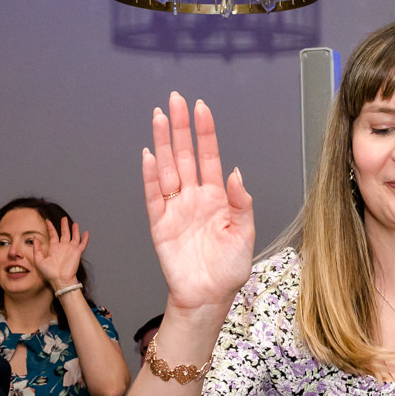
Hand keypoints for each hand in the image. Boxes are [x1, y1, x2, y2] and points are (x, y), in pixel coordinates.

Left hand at [34, 217, 90, 297]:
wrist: (60, 280)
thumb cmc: (49, 273)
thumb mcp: (39, 260)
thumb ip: (37, 249)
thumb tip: (35, 239)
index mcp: (54, 249)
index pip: (53, 235)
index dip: (51, 228)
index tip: (48, 221)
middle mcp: (63, 248)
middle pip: (64, 233)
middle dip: (64, 226)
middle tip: (63, 218)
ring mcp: (71, 249)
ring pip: (74, 237)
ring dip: (74, 230)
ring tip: (74, 223)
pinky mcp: (77, 252)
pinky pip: (82, 244)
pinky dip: (85, 238)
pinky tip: (86, 232)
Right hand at [142, 93, 254, 313]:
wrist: (208, 296)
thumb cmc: (228, 269)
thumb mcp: (245, 234)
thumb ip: (241, 203)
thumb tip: (236, 173)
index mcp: (216, 197)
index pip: (208, 156)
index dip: (204, 132)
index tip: (200, 107)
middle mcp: (194, 197)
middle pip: (184, 154)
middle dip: (180, 126)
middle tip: (175, 99)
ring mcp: (175, 208)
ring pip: (167, 168)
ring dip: (162, 142)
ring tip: (159, 117)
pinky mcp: (160, 224)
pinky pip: (154, 196)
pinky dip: (150, 176)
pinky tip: (149, 155)